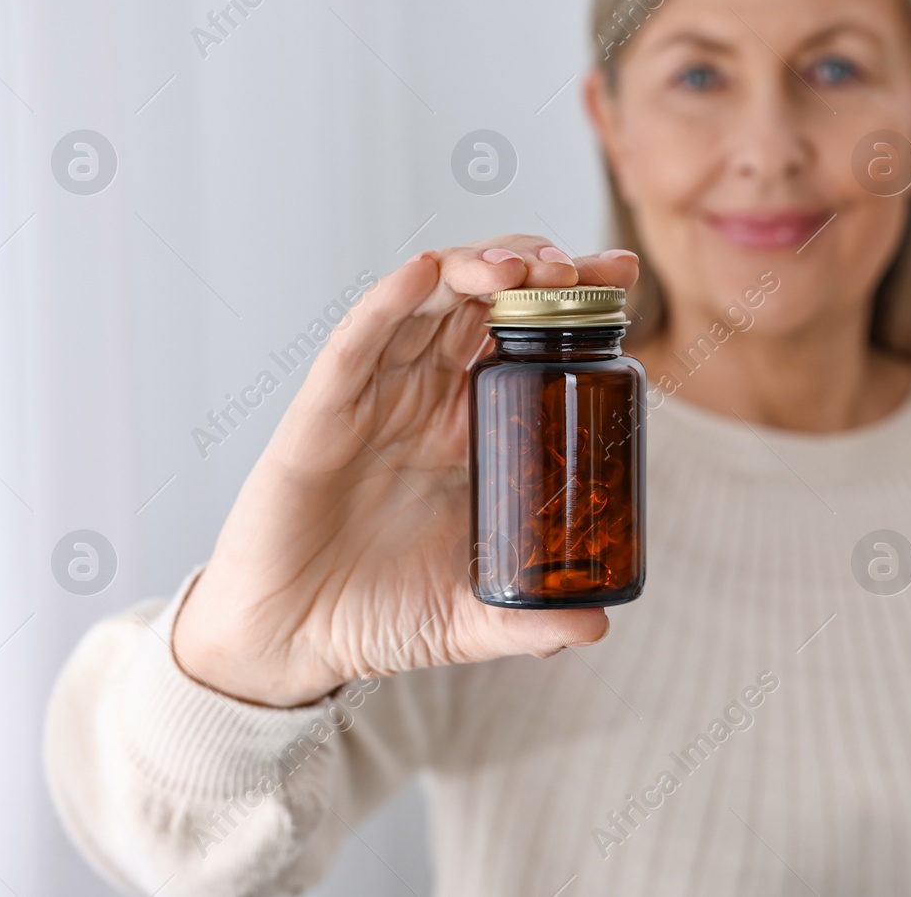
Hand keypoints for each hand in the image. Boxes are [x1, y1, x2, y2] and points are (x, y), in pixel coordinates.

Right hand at [171, 236, 639, 706]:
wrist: (288, 645)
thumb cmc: (373, 616)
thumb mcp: (469, 621)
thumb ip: (531, 623)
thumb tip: (598, 625)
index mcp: (469, 430)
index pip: (527, 340)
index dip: (572, 299)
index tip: (623, 274)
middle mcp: (425, 400)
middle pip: (484, 302)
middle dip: (533, 267)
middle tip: (580, 267)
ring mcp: (374, 399)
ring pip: (425, 303)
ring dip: (473, 269)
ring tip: (521, 265)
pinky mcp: (322, 412)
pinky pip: (356, 342)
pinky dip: (387, 302)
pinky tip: (423, 274)